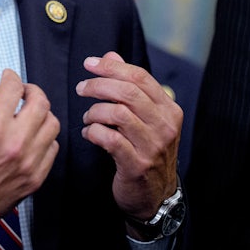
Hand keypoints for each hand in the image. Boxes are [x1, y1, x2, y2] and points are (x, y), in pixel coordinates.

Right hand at [0, 53, 59, 249]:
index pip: (14, 88)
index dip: (10, 76)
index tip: (6, 77)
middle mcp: (13, 146)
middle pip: (41, 103)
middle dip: (31, 90)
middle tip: (21, 91)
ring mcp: (27, 165)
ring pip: (51, 125)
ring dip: (41, 113)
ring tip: (27, 112)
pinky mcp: (33, 180)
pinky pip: (52, 150)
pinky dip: (44, 138)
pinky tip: (29, 135)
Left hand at [76, 51, 181, 222]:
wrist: (155, 194)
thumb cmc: (145, 149)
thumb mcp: (144, 116)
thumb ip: (128, 85)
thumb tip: (110, 55)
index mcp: (169, 108)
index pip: (139, 77)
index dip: (111, 67)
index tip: (89, 63)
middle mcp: (165, 125)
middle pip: (127, 92)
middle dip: (97, 86)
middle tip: (81, 88)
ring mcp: (153, 146)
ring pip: (118, 113)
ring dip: (94, 111)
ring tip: (88, 117)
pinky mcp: (137, 164)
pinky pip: (110, 139)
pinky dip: (94, 132)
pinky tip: (89, 133)